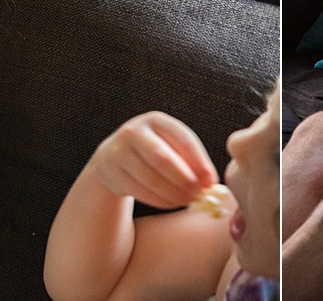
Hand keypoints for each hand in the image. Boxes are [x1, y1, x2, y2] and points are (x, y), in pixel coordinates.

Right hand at [88, 111, 217, 208]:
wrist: (114, 157)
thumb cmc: (153, 151)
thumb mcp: (171, 146)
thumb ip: (191, 160)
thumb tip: (210, 182)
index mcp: (156, 120)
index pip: (182, 139)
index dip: (199, 161)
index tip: (211, 180)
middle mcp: (134, 132)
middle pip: (162, 159)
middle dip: (184, 179)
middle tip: (199, 194)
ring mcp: (119, 152)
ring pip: (151, 178)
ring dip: (174, 194)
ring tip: (189, 200)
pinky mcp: (112, 173)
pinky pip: (141, 191)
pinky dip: (161, 201)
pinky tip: (173, 203)